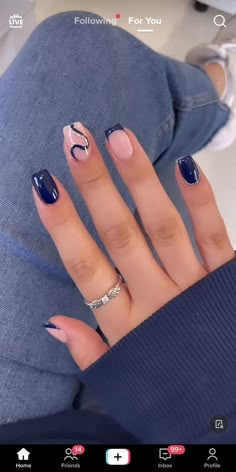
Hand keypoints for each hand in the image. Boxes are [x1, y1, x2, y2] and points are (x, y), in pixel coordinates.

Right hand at [32, 122, 234, 369]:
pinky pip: (214, 236)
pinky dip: (200, 201)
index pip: (84, 267)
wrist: (227, 409)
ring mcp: (193, 287)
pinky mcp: (228, 279)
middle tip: (77, 141)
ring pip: (162, 227)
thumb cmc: (171, 386)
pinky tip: (185, 166)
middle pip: (119, 236)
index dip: (62, 226)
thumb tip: (51, 323)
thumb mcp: (123, 377)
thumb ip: (88, 349)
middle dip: (95, 187)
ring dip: (140, 182)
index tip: (44, 185)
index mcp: (124, 324)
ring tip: (119, 139)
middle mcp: (156, 300)